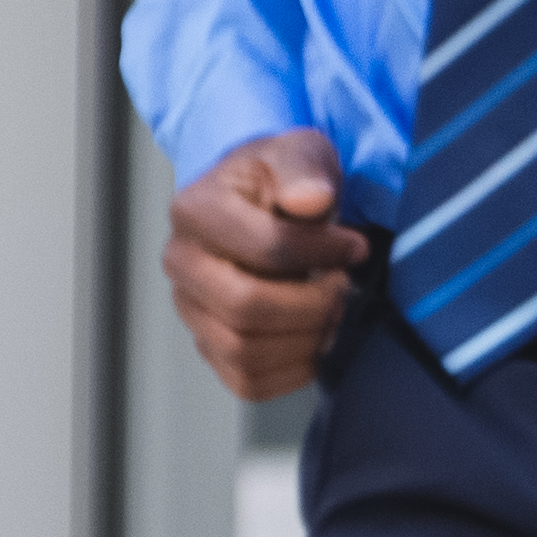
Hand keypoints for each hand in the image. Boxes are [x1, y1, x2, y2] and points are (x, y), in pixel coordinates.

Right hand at [164, 133, 374, 402]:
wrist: (266, 206)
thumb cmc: (283, 181)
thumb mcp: (301, 154)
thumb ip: (305, 170)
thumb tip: (310, 201)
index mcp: (194, 210)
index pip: (265, 246)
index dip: (322, 251)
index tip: (355, 246)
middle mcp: (181, 263)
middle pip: (245, 307)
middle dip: (312, 305)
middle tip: (343, 286)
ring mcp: (191, 309)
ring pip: (244, 352)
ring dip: (305, 339)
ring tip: (332, 311)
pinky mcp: (209, 346)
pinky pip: (248, 382)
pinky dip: (292, 369)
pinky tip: (315, 336)